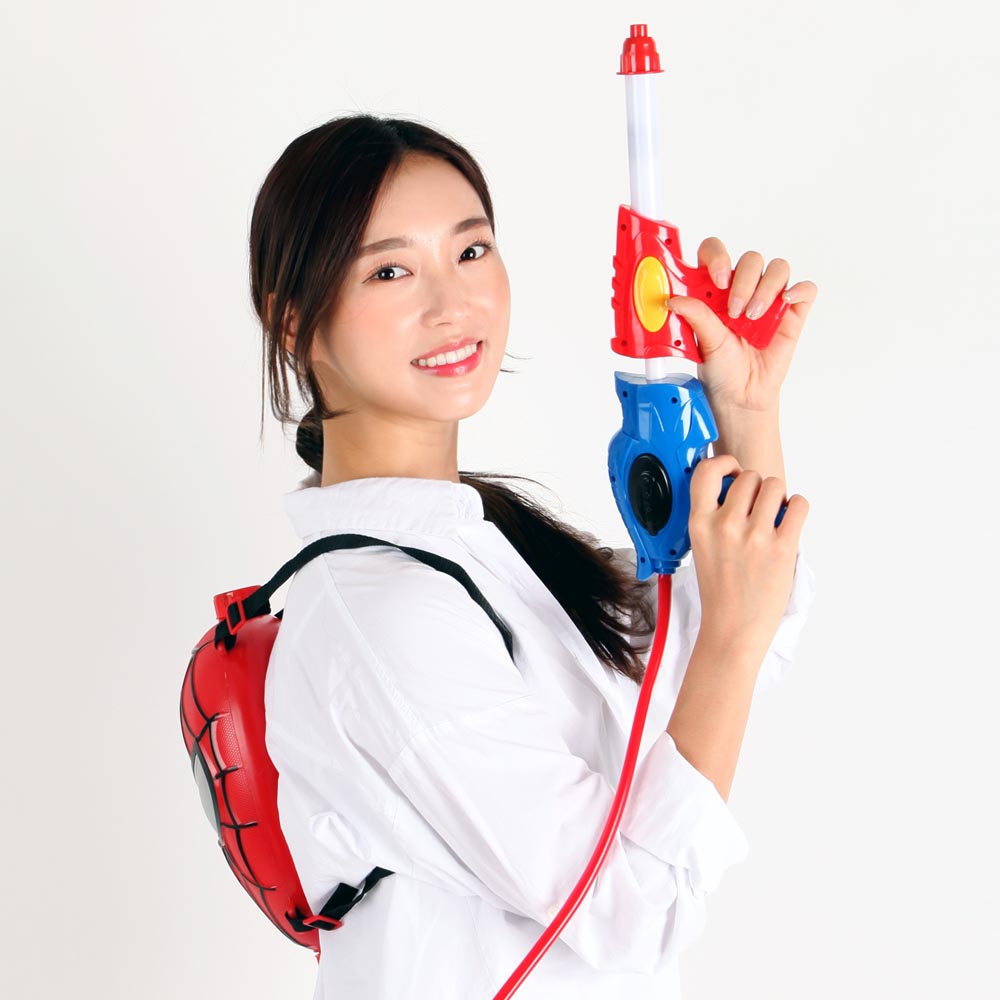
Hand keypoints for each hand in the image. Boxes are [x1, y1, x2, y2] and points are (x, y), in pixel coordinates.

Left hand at [667, 237, 817, 412]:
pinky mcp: (792, 313)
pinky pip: (805, 289)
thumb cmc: (721, 367)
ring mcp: (769, 299)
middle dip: (743, 281)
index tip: (717, 278)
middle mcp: (743, 288)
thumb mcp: (704, 343)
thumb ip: (695, 317)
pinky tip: (785, 302)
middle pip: (751, 259)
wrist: (741, 395)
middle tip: (734, 310)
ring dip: (766, 288)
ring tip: (752, 317)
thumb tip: (674, 300)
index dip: (718, 256)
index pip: (716, 253)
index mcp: (715, 290)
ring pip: (778, 268)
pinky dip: (798, 290)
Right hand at [688, 453, 809, 655]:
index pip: (706, 471)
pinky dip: (797, 509)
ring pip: (775, 485)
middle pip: (750, 477)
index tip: (733, 472)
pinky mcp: (781, 548)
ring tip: (774, 518)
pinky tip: (789, 524)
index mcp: (699, 523)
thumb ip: (714, 516)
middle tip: (757, 509)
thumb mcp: (702, 547)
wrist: (732, 629)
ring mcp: (754, 536)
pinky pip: (798, 505)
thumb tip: (740, 486)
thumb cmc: (719, 590)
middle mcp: (724, 525)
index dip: (724, 464)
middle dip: (758, 487)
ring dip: (778, 497)